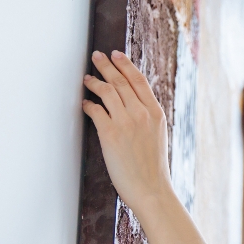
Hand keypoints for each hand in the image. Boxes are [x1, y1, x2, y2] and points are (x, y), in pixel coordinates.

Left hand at [82, 51, 172, 211]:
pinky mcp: (110, 134)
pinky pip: (96, 110)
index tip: (116, 54)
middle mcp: (142, 114)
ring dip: (95, 82)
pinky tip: (85, 103)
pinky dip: (89, 104)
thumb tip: (133, 103)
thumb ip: (147, 117)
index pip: (139, 81)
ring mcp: (126, 122)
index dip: (126, 65)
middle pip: (121, 81)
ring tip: (87, 78)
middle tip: (96, 56)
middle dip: (107, 66)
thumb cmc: (153, 168)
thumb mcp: (158, 136)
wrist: (151, 189)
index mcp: (156, 113)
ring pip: (107, 92)